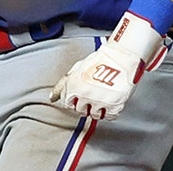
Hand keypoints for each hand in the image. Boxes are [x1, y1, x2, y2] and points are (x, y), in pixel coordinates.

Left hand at [49, 12, 164, 119]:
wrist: (120, 57)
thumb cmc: (98, 60)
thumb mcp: (76, 69)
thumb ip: (62, 85)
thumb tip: (52, 98)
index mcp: (72, 86)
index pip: (67, 104)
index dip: (73, 100)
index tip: (79, 97)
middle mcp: (84, 96)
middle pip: (80, 110)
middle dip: (84, 104)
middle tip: (92, 96)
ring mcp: (99, 102)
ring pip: (94, 115)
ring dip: (97, 109)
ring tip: (102, 97)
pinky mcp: (114, 106)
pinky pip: (109, 117)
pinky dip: (109, 112)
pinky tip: (110, 102)